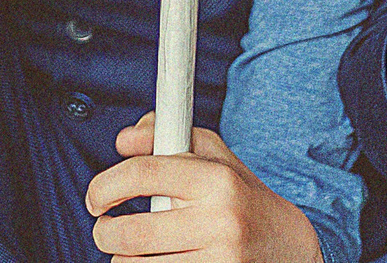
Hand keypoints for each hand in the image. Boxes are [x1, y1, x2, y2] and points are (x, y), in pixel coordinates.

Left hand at [86, 122, 321, 262]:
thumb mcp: (214, 157)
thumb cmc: (243, 197)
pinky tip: (154, 262)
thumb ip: (165, 137)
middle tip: (105, 228)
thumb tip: (123, 141)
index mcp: (216, 180)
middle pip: (132, 232)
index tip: (95, 197)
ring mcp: (220, 260)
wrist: (291, 247)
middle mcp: (220, 221)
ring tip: (134, 249)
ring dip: (124, 259)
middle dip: (105, 231)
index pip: (143, 174)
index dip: (105, 185)